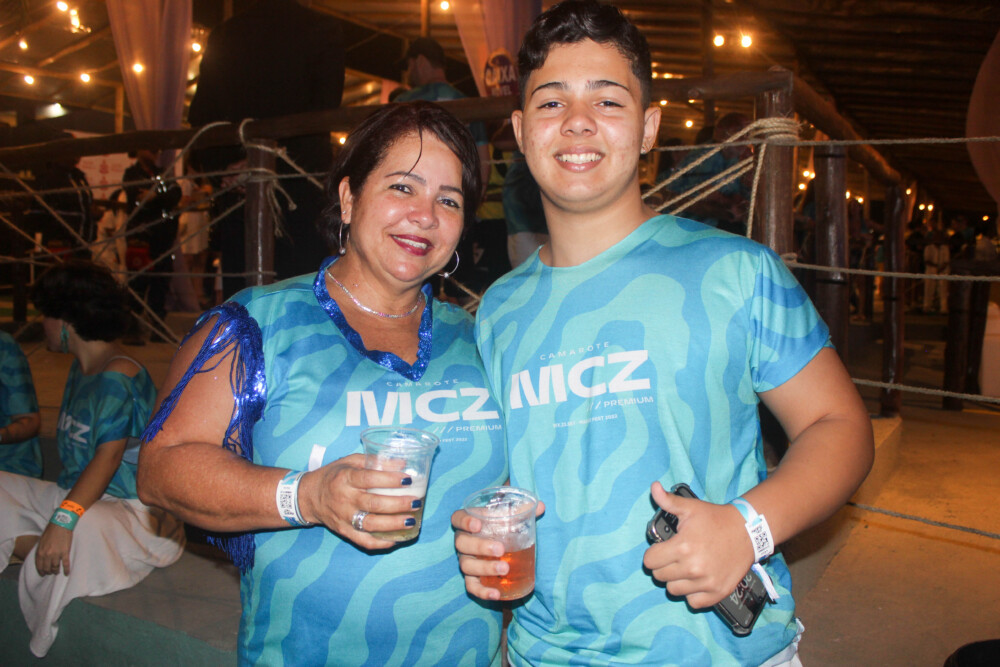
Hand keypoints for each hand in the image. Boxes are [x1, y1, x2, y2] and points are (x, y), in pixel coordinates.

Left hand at [35, 523, 72, 576]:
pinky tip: (67, 573)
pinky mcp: (65, 553)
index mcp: (40, 552)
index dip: (41, 571)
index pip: (39, 566)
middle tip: (50, 572)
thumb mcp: (41, 541)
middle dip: (49, 571)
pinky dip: (66, 570)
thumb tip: (42, 558)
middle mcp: (47, 555)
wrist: (61, 524)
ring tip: (57, 571)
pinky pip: (66, 564)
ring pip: (56, 567)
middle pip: (47, 568)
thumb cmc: (50, 531)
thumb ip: (41, 551)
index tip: (43, 573)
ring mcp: (56, 554)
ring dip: (56, 571)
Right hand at [296, 454, 421, 550]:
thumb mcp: (350, 461)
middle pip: (374, 504)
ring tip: (412, 520)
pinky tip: (397, 538)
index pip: (369, 479)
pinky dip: (381, 543)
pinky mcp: (344, 532)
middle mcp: (344, 499)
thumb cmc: (334, 475)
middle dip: (398, 504)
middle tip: (416, 501)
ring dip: (394, 524)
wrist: (310, 496)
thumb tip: (402, 463)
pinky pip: (364, 541)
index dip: (390, 479)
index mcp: (345, 478)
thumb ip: (375, 461)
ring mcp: (344, 518)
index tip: (408, 479)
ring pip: (371, 525)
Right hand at [452, 501, 544, 600]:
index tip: (478, 525)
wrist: (499, 543)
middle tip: (500, 549)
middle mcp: (462, 541)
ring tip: (505, 569)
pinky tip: (497, 595)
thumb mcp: (509, 517)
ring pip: (466, 565)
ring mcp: (465, 560)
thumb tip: (540, 506)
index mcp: (468, 522)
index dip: (464, 522)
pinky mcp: (471, 578)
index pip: (457, 518)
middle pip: (462, 543)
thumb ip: (523, 510)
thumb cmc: (501, 526)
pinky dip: (482, 592)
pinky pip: (472, 587)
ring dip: (485, 568)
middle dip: (480, 547)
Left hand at [642, 482, 752, 607]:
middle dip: (664, 565)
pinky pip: (693, 602)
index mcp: (683, 547)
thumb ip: (668, 500)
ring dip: (676, 580)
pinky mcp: (718, 593)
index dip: (653, 553)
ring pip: (673, 590)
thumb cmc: (716, 519)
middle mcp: (693, 568)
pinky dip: (692, 594)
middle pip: (659, 576)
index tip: (662, 549)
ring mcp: (706, 583)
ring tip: (686, 568)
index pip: (649, 561)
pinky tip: (697, 580)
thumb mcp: (691, 507)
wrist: (747, 531)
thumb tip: (653, 486)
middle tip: (675, 557)